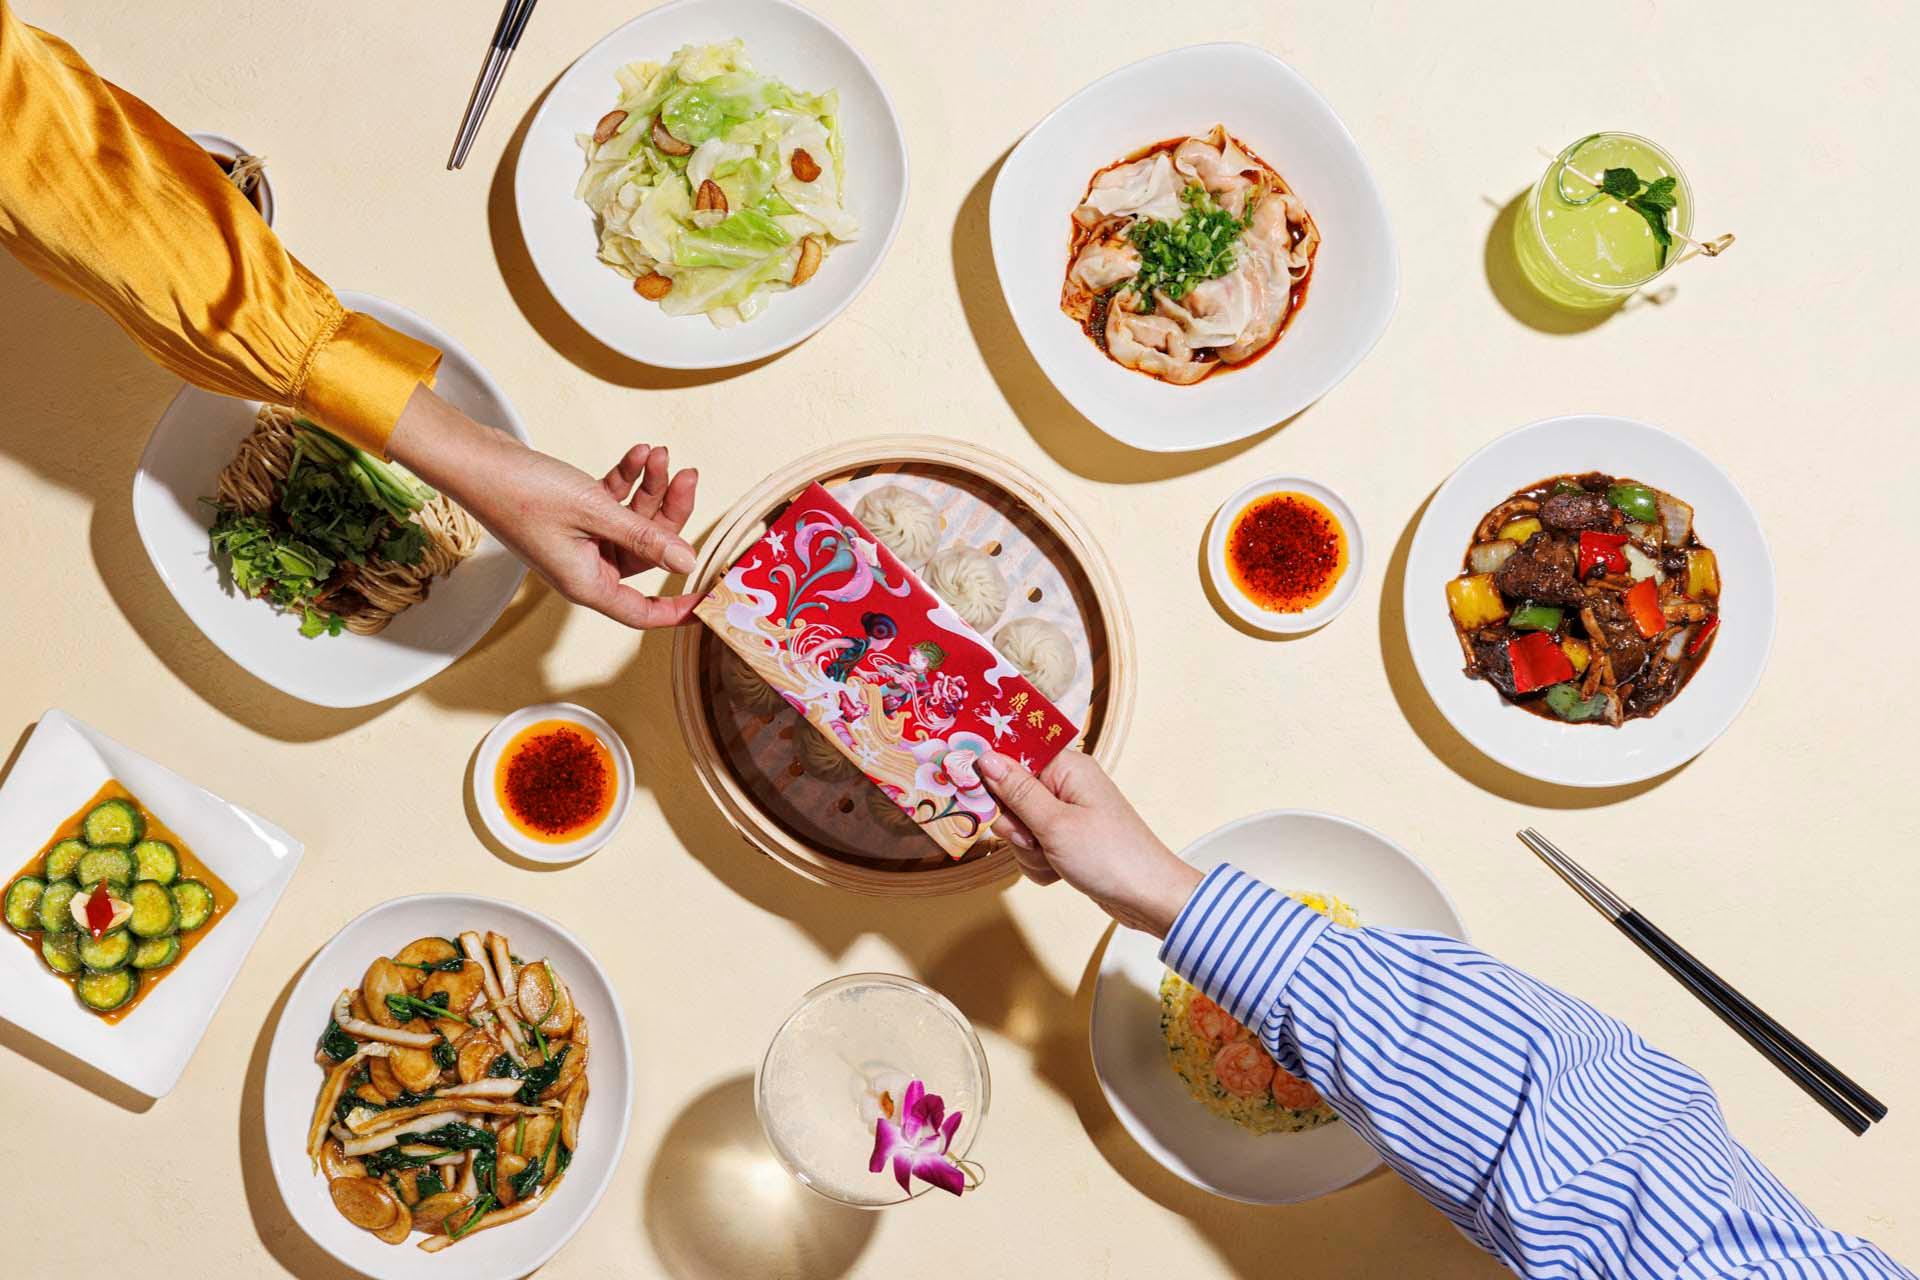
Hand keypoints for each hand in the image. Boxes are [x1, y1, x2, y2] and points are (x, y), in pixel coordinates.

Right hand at [388, 387, 701, 627]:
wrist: (477, 460)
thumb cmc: (522, 492)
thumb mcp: (596, 513)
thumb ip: (645, 537)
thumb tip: (687, 562)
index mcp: (588, 583)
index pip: (643, 612)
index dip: (678, 609)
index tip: (710, 597)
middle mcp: (586, 567)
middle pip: (647, 552)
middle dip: (669, 513)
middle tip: (687, 476)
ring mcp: (580, 541)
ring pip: (633, 522)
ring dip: (651, 488)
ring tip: (660, 455)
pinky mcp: (574, 514)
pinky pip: (614, 502)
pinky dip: (627, 479)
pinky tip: (639, 453)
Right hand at [977, 750, 1201, 936]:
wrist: (1147, 898)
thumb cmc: (1109, 856)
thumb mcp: (1055, 824)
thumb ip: (1017, 791)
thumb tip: (986, 758)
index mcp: (1067, 767)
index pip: (1013, 758)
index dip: (995, 780)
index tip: (986, 802)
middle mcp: (1066, 785)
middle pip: (1011, 797)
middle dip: (1015, 827)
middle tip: (1035, 840)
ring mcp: (1067, 813)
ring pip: (1019, 827)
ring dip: (1028, 851)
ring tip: (1054, 859)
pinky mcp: (1067, 839)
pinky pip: (1033, 847)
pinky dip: (1040, 863)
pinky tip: (1058, 871)